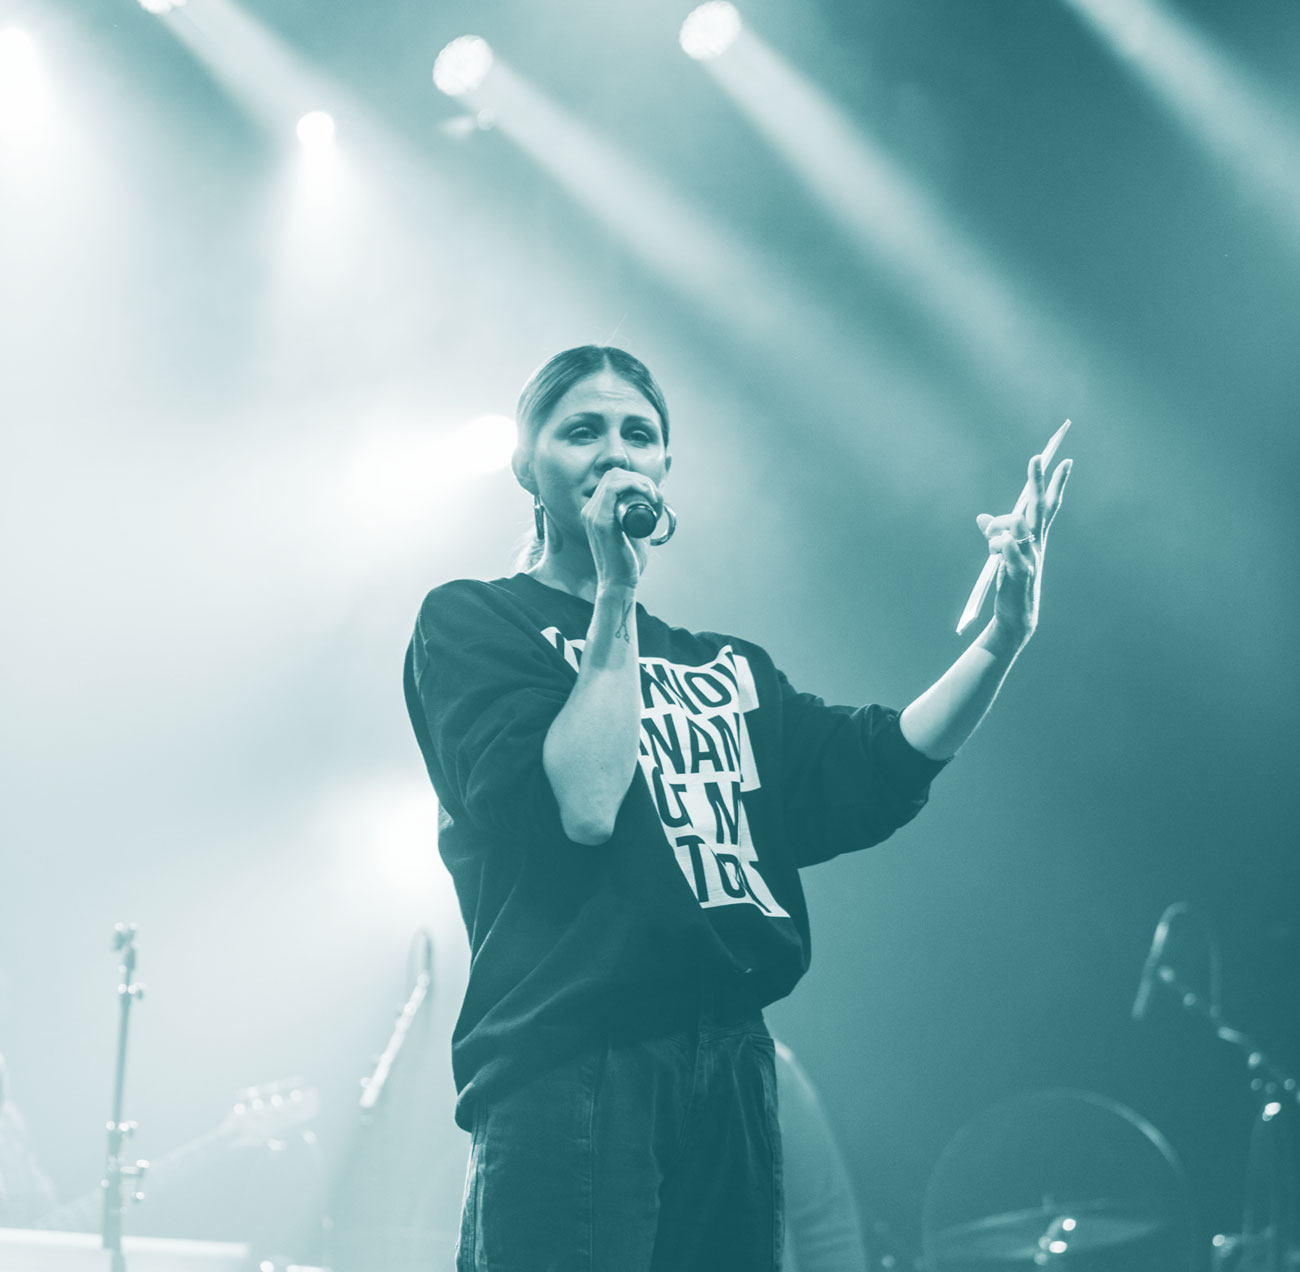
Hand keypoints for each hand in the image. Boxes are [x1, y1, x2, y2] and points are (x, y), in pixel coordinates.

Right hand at [581, 468, 661, 591]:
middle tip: (657, 497)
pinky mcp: (600, 521)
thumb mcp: (635, 532)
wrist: (620, 584)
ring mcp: (592, 515)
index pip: (613, 479)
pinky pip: (613, 489)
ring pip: (615, 478)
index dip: (636, 480)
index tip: (655, 496)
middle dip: (640, 479)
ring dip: (640, 482)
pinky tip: (647, 495)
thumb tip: (655, 501)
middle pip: (615, 475)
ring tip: (655, 498)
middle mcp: (590, 510)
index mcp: (595, 511)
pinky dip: (633, 485)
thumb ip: (639, 517)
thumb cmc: (627, 562)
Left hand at [976, 452, 1071, 646]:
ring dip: (997, 527)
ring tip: (989, 542)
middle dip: (1038, 482)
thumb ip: (995, 535)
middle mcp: (1037, 544)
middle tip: (1036, 457)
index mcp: (1035, 538)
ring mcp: (1031, 558)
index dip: (1055, 484)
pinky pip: (1013, 553)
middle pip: (1040, 508)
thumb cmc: (1012, 584)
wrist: (1017, 617)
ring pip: (1018, 526)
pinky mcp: (1021, 574)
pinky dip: (1004, 546)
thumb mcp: (1002, 555)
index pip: (1047, 506)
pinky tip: (998, 548)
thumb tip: (981, 517)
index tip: (1065, 461)